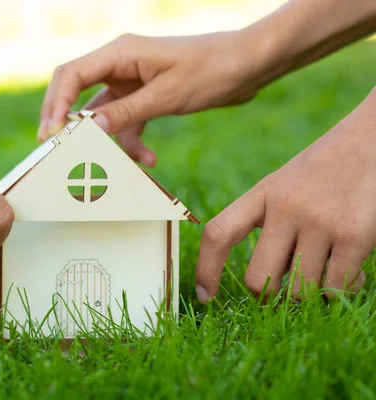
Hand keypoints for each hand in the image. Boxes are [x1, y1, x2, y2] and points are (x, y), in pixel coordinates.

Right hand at [37, 32, 264, 166]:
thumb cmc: (211, 69)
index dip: (55, 104)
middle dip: (68, 123)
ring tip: (111, 166)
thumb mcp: (166, 95)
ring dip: (107, 140)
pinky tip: (149, 160)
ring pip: (102, 114)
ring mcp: (131, 81)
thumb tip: (88, 129)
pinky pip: (126, 122)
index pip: (71, 74)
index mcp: (120, 53)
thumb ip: (126, 112)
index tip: (52, 135)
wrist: (247, 66)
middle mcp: (119, 64)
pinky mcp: (144, 96)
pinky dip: (133, 142)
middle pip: (76, 92)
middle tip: (58, 150)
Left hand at [196, 87, 375, 301]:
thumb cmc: (327, 171)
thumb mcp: (286, 186)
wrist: (375, 137)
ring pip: (300, 292)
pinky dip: (342, 288)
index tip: (205, 296)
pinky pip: (336, 288)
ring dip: (312, 291)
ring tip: (325, 265)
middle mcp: (285, 207)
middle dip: (269, 295)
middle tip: (284, 289)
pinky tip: (350, 267)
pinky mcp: (354, 236)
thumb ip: (271, 226)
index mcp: (263, 194)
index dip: (206, 269)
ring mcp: (319, 221)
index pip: (219, 234)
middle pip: (258, 279)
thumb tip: (268, 284)